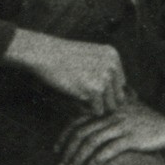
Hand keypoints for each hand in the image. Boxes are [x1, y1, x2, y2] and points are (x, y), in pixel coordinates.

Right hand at [7, 29, 131, 113]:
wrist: (42, 53)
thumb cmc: (61, 58)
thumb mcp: (88, 57)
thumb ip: (105, 72)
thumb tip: (122, 100)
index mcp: (112, 56)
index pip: (120, 85)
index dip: (104, 89)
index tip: (86, 82)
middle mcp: (113, 66)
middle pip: (118, 98)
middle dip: (102, 100)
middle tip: (82, 91)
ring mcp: (105, 77)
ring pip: (110, 106)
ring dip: (94, 105)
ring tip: (77, 92)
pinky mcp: (95, 89)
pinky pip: (97, 111)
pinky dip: (85, 108)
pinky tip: (74, 94)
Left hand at [55, 99, 164, 164]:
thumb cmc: (149, 121)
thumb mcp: (127, 111)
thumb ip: (109, 112)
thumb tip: (90, 114)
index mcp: (106, 111)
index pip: (77, 121)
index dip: (64, 136)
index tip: (56, 150)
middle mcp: (111, 116)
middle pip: (81, 133)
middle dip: (67, 151)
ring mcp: (122, 126)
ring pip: (92, 141)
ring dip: (78, 157)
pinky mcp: (133, 137)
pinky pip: (112, 148)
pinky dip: (100, 157)